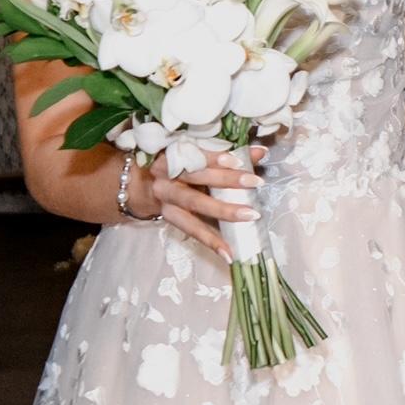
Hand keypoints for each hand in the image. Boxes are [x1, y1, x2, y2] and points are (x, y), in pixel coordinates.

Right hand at [140, 148, 266, 257]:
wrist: (143, 185)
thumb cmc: (178, 166)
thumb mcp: (196, 157)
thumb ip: (228, 154)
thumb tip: (260, 152)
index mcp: (174, 154)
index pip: (196, 154)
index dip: (215, 157)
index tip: (238, 160)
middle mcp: (168, 175)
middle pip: (198, 177)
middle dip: (227, 179)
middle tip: (256, 182)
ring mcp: (167, 198)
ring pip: (195, 204)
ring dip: (224, 210)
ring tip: (249, 215)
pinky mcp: (169, 217)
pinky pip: (192, 230)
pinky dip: (211, 241)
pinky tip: (228, 252)